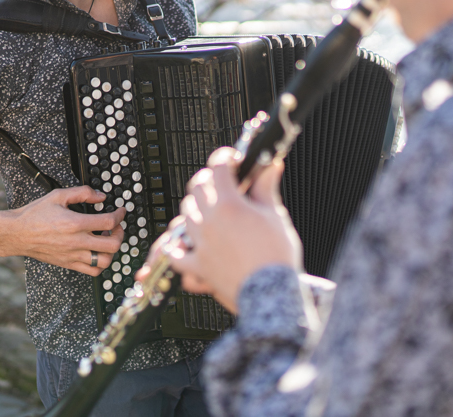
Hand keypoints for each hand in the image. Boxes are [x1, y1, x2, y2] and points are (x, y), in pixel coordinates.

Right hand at [2, 186, 123, 275]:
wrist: (17, 233)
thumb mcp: (58, 196)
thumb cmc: (35, 215)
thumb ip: (82, 193)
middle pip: (112, 244)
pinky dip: (101, 263)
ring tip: (108, 240)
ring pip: (105, 261)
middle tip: (117, 227)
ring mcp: (73, 255)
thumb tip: (100, 196)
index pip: (108, 222)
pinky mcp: (69, 264)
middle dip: (120, 234)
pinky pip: (93, 271)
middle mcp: (76, 242)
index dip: (120, 215)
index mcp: (75, 223)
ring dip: (112, 250)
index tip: (121, 211)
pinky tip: (97, 252)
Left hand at [163, 147, 302, 312]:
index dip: (225, 158)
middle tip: (222, 183)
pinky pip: (176, 254)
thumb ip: (266, 188)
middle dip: (208, 180)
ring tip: (210, 210)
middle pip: (196, 188)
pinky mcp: (198, 266)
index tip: (232, 160)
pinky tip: (182, 242)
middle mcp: (209, 221)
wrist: (270, 293)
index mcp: (229, 205)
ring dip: (196, 208)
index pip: (218, 168)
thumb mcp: (275, 216)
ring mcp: (201, 244)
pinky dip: (176, 247)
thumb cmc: (276, 256)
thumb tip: (270, 165)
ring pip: (185, 215)